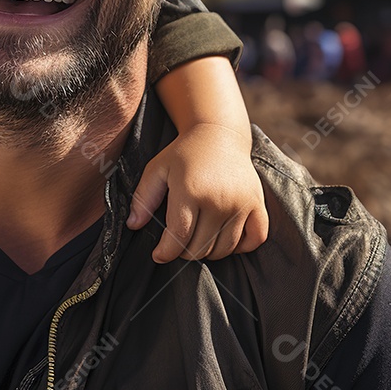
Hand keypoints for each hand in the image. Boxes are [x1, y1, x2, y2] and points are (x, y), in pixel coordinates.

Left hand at [128, 122, 268, 262]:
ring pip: (225, 249)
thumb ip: (144, 197)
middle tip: (177, 244)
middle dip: (184, 252)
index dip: (166, 252)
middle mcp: (219, 200)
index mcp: (190, 191)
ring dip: (209, 252)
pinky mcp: (257, 205)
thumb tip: (133, 225)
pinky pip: (255, 240)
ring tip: (197, 240)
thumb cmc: (184, 153)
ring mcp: (241, 204)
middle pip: (201, 247)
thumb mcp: (157, 169)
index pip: (179, 236)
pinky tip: (224, 238)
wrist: (219, 134)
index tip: (159, 255)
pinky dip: (240, 248)